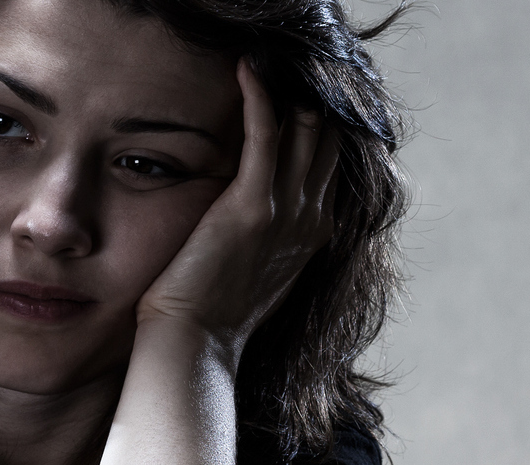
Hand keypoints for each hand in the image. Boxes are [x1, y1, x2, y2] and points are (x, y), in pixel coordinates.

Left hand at [134, 58, 340, 353]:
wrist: (196, 343)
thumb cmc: (214, 311)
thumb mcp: (258, 269)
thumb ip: (271, 235)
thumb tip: (259, 214)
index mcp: (314, 231)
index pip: (332, 162)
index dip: (326, 125)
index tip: (310, 91)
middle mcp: (310, 217)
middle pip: (329, 140)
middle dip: (317, 100)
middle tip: (298, 64)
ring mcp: (286, 211)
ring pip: (306, 132)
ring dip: (293, 91)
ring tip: (276, 57)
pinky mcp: (251, 205)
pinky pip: (265, 135)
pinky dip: (258, 98)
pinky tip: (248, 68)